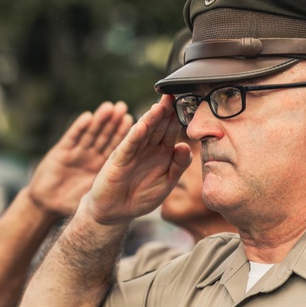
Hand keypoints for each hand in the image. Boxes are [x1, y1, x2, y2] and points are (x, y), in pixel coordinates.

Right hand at [27, 101, 131, 215]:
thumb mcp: (94, 196)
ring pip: (90, 133)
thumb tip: (139, 189)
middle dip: (113, 122)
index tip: (137, 122)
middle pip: (104, 136)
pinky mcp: (61, 152)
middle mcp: (90, 155)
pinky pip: (72, 138)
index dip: (124, 135)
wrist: (47, 204)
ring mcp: (76, 152)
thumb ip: (110, 187)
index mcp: (100, 165)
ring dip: (99, 120)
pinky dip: (79, 127)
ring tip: (109, 107)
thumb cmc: (69, 202)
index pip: (116, 147)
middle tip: (123, 107)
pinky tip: (88, 117)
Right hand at [82, 96, 191, 225]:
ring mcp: (132, 152)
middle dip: (166, 111)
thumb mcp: (166, 184)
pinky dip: (135, 135)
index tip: (188, 103)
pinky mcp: (119, 160)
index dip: (178, 117)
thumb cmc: (141, 197)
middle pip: (158, 126)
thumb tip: (186, 146)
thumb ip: (178, 166)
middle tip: (174, 94)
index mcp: (162, 152)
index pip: (171, 130)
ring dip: (151, 118)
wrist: (116, 212)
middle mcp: (147, 148)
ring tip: (160, 105)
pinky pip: (128, 146)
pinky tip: (142, 125)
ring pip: (144, 131)